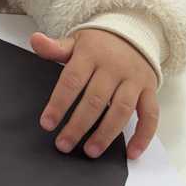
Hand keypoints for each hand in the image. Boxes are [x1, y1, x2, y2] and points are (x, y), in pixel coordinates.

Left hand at [30, 28, 157, 160]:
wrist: (133, 33)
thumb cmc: (99, 44)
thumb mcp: (75, 41)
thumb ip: (54, 48)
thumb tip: (35, 40)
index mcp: (91, 54)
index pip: (72, 81)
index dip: (58, 104)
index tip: (47, 124)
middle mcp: (114, 67)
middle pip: (95, 100)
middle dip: (78, 125)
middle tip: (64, 144)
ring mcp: (134, 79)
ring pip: (122, 110)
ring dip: (106, 134)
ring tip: (91, 151)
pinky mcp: (149, 90)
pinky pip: (150, 115)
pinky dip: (143, 136)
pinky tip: (131, 152)